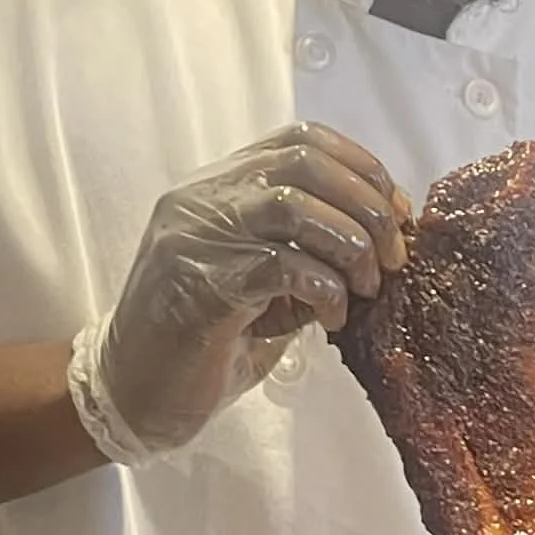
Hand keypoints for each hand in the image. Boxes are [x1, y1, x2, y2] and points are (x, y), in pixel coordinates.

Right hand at [75, 122, 409, 458]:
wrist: (138, 394)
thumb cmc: (210, 340)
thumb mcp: (269, 281)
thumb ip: (312, 247)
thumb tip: (387, 235)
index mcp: (219, 186)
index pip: (302, 140)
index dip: (362, 168)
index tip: (396, 211)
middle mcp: (202, 199)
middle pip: (304, 163)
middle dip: (367, 207)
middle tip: (392, 257)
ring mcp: (196, 237)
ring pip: (293, 206)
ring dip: (349, 245)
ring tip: (365, 288)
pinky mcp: (200, 285)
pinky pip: (281, 266)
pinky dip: (325, 289)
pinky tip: (332, 318)